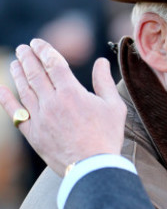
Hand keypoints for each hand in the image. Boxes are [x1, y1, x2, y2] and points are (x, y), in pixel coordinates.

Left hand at [0, 38, 125, 175]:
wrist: (92, 165)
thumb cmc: (107, 135)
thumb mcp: (114, 106)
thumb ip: (104, 82)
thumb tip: (101, 61)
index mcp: (72, 92)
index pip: (53, 63)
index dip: (44, 50)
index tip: (38, 42)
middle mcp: (52, 102)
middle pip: (35, 73)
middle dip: (28, 58)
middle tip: (24, 48)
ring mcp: (39, 117)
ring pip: (24, 89)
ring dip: (18, 73)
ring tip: (16, 62)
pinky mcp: (32, 133)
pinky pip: (14, 113)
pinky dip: (6, 99)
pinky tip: (1, 89)